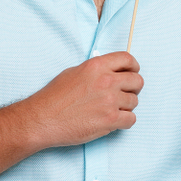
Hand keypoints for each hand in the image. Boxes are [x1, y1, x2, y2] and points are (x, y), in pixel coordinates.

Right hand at [21, 51, 142, 148]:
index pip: (128, 59)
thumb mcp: (74, 72)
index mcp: (97, 66)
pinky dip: (125, 121)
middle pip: (137, 81)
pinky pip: (131, 119)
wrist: (42, 118)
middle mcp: (106, 81)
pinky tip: (114, 121)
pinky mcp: (110, 120)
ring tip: (112, 109)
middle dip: (134, 88)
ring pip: (134, 102)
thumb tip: (111, 72)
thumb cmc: (54, 97)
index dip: (133, 66)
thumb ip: (96, 70)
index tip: (132, 72)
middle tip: (125, 94)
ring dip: (126, 106)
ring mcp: (109, 101)